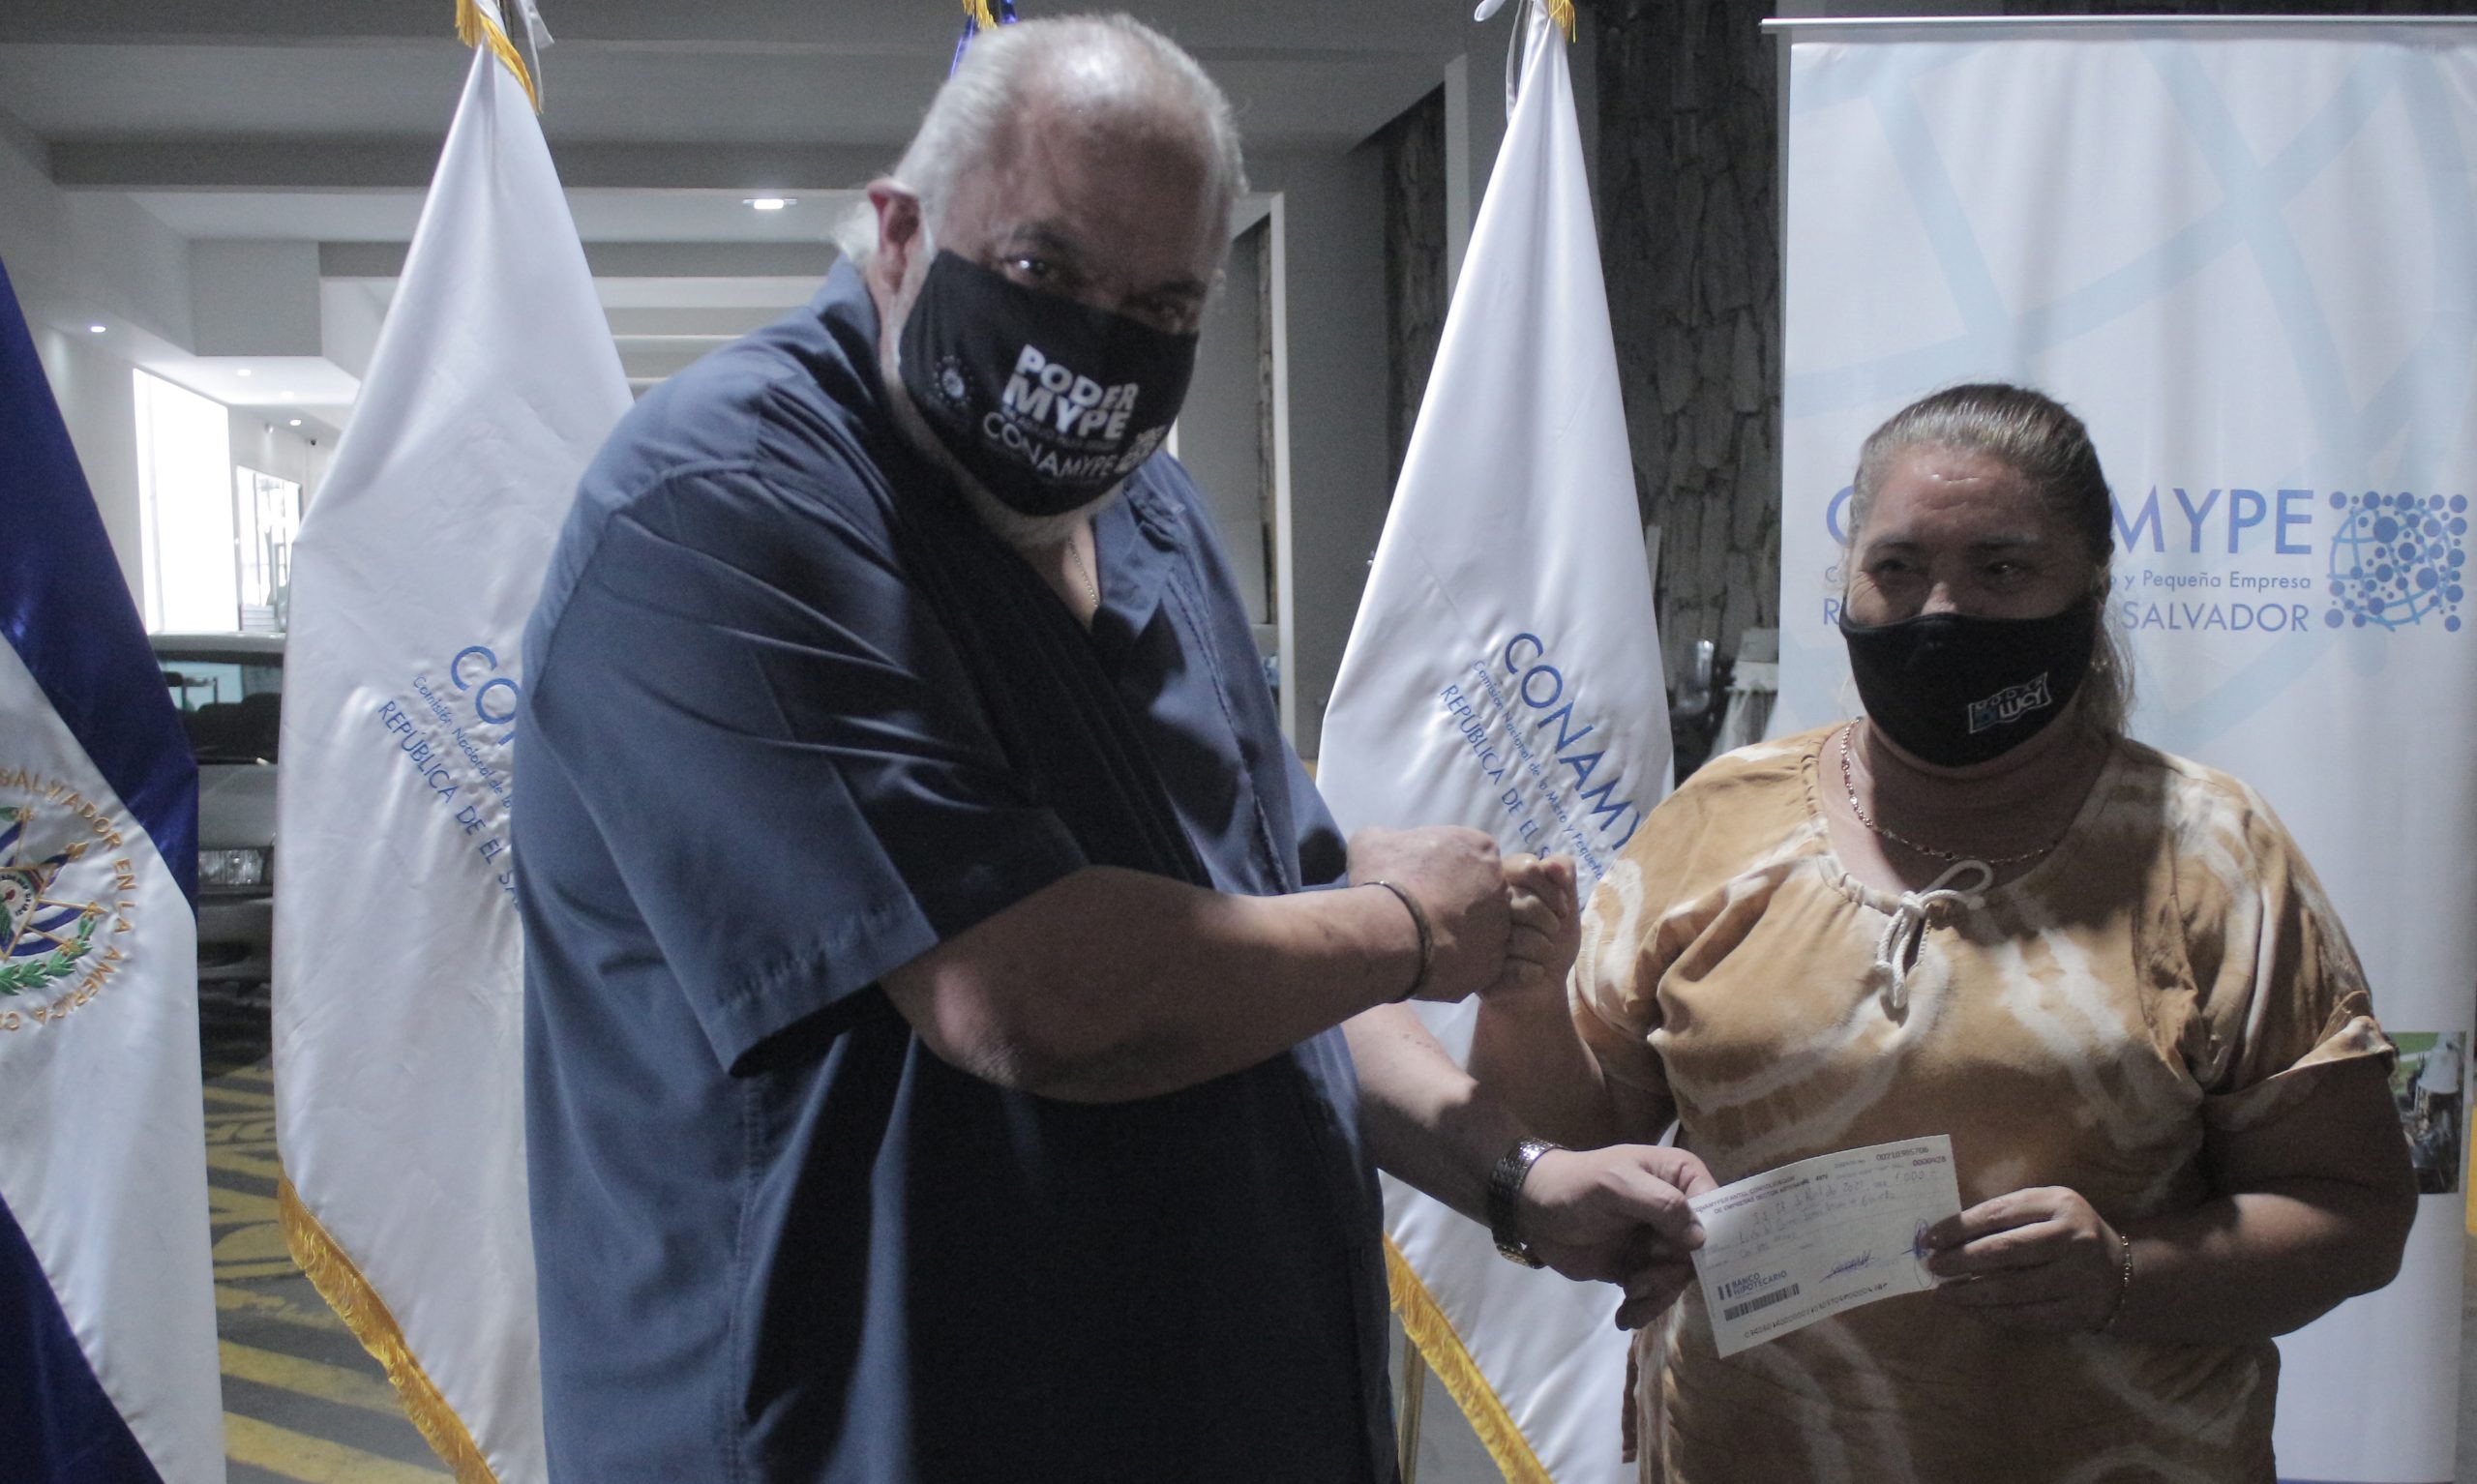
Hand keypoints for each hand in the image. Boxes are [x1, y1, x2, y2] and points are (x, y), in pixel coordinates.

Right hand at [1347, 826, 1507, 1001]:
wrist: (1390, 933)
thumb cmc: (1387, 879)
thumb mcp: (1372, 841)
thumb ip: (1390, 838)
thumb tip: (1387, 845)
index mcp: (1480, 847)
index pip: (1473, 854)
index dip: (1448, 868)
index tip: (1426, 880)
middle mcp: (1501, 885)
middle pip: (1485, 891)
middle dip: (1462, 900)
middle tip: (1429, 911)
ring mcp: (1501, 927)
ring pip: (1485, 929)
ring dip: (1463, 932)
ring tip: (1428, 941)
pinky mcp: (1493, 964)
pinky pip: (1478, 963)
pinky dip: (1459, 963)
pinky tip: (1433, 963)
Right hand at [1488, 853, 1578, 1000]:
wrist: (1542, 984)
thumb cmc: (1550, 936)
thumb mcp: (1564, 900)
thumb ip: (1562, 871)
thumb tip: (1551, 865)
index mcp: (1499, 883)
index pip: (1527, 868)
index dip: (1552, 890)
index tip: (1562, 908)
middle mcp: (1480, 908)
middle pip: (1522, 903)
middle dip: (1549, 921)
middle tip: (1552, 932)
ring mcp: (1476, 942)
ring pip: (1517, 938)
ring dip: (1544, 949)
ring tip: (1544, 954)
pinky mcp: (1480, 975)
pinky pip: (1514, 969)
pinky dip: (1534, 972)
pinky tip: (1533, 973)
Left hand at [1520, 1144, 1717, 1329]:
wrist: (1532, 1210)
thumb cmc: (1576, 1185)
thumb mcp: (1617, 1185)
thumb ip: (1661, 1205)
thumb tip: (1701, 1238)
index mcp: (1680, 1177)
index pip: (1717, 1208)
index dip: (1713, 1237)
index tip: (1694, 1260)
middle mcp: (1677, 1211)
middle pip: (1699, 1252)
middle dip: (1673, 1272)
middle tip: (1642, 1279)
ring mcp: (1658, 1241)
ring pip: (1678, 1277)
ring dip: (1656, 1292)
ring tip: (1630, 1291)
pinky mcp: (1640, 1267)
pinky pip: (1655, 1294)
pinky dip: (1643, 1308)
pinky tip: (1625, 1316)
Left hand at [1922, 1186, 2124, 1333]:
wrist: (2122, 1273)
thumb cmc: (2067, 1233)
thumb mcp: (2045, 1208)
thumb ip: (2005, 1214)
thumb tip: (1948, 1234)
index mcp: (2059, 1205)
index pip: (1998, 1214)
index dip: (1959, 1227)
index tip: (1929, 1238)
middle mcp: (2073, 1239)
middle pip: (2005, 1251)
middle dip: (1961, 1260)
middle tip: (1933, 1267)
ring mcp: (2079, 1278)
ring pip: (2013, 1289)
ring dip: (1971, 1293)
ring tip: (1944, 1292)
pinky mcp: (2079, 1311)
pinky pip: (2027, 1316)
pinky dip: (1994, 1314)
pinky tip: (1972, 1309)